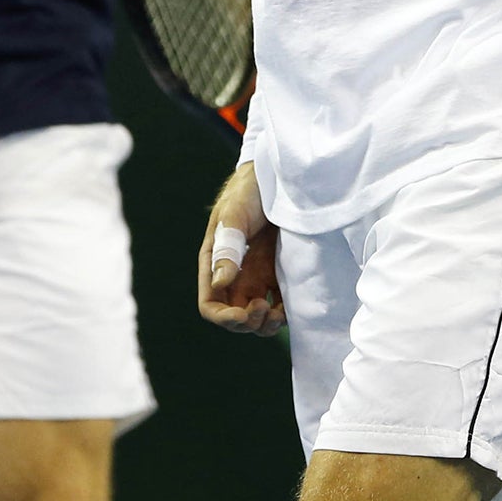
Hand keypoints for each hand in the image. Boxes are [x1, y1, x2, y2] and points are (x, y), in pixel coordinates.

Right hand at [198, 163, 284, 335]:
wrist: (281, 175)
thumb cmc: (250, 190)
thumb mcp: (236, 215)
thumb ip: (228, 247)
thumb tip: (220, 284)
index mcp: (215, 262)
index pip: (211, 304)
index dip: (225, 318)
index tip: (245, 314)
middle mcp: (234, 274)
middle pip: (233, 317)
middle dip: (247, 323)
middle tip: (265, 309)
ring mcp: (257, 275)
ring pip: (256, 317)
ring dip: (264, 325)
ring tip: (278, 314)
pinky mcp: (278, 273)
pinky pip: (278, 305)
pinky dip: (282, 314)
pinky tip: (290, 308)